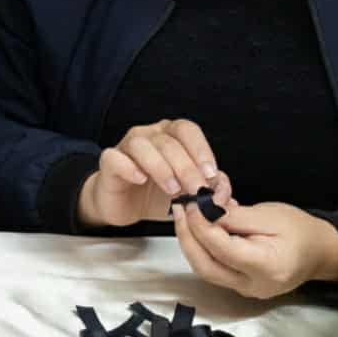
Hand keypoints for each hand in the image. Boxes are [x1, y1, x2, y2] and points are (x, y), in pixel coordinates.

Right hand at [76, 117, 233, 227]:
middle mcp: (148, 135)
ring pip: (142, 145)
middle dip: (186, 167)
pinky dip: (129, 167)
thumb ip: (208, 191)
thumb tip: (228, 199)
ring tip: (172, 190)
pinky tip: (140, 179)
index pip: (187, 130)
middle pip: (168, 141)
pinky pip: (115, 158)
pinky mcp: (109, 163)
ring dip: (161, 167)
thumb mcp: (188, 194)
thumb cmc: (157, 194)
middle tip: (196, 191)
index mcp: (170, 136)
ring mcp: (126, 146)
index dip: (201, 149)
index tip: (211, 174)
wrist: (124, 206)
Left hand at [172, 199, 337, 298]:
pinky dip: (201, 246)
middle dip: (186, 235)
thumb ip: (234, 216)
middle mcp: (253, 284)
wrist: (320, 251)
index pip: (222, 249)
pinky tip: (200, 226)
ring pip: (204, 268)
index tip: (192, 203)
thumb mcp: (269, 215)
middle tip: (180, 208)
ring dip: (190, 240)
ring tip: (185, 214)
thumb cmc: (300, 231)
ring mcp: (245, 288)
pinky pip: (212, 267)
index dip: (201, 225)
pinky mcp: (239, 284)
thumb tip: (204, 211)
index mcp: (267, 266)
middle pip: (205, 265)